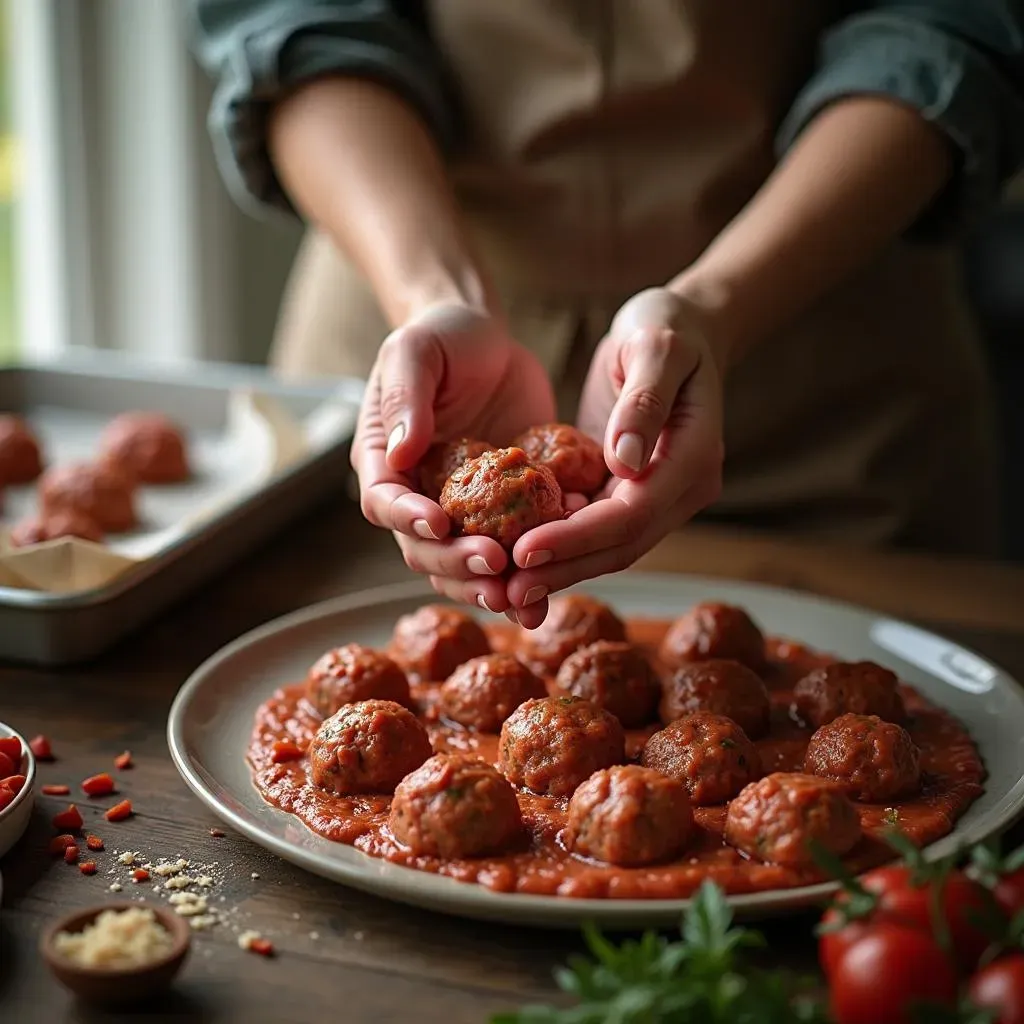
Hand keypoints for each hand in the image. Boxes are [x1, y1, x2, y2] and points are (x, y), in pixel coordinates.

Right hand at [352, 302, 556, 613]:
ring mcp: (462, 511)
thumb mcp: (416, 352)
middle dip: (459, 564)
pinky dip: (534, 567)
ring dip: (494, 587)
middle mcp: (418, 498)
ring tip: (525, 600)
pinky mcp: (504, 512)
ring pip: (468, 566)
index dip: (408, 519)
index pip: (385, 503)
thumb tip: (399, 452)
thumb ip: (405, 397)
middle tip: (496, 564)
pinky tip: (562, 574)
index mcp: (385, 464)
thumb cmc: (443, 338)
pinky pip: (516, 548)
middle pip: (426, 550)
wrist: (490, 341)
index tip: (440, 522)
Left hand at [506, 287, 724, 614]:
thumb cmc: (667, 326)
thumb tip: (624, 464)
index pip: (631, 514)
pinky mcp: (629, 491)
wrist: (681, 327)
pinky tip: (514, 558)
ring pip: (606, 548)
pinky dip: (558, 545)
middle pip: (620, 546)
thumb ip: (644, 402)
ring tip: (504, 591)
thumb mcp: (657, 347)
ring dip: (558, 570)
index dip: (577, 537)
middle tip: (506, 594)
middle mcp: (679, 489)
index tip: (524, 551)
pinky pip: (593, 528)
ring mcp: (658, 495)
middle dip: (563, 570)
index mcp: (693, 459)